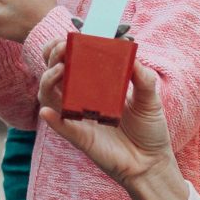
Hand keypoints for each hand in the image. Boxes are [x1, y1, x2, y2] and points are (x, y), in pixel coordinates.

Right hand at [38, 45, 188, 199]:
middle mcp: (83, 99)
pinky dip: (51, 119)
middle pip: (55, 75)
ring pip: (49, 97)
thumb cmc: (150, 130)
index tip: (68, 37)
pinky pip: (61, 127)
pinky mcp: (80, 138)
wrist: (152, 162)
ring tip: (59, 69)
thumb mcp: (150, 97)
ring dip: (48, 81)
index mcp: (97, 86)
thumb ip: (142, 76)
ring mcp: (79, 119)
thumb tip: (130, 53)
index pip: (72, 62)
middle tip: (61, 50)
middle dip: (52, 57)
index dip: (64, 48)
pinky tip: (47, 111)